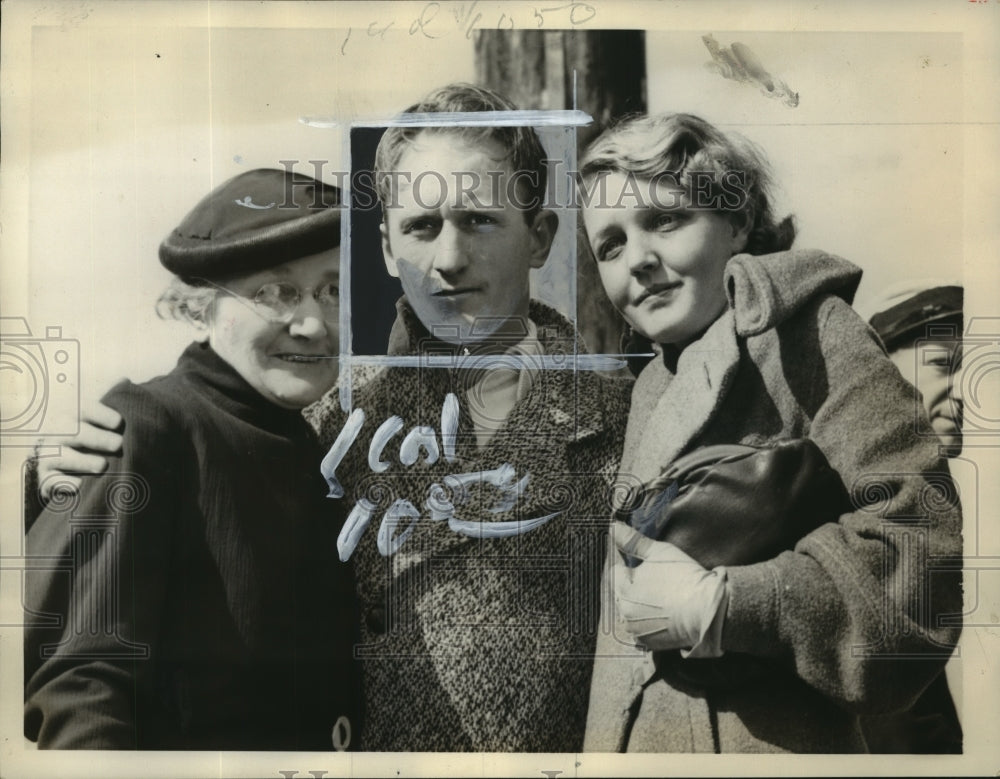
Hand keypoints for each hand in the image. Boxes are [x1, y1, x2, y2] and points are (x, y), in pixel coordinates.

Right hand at [38, 401, 123, 499]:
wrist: (60, 463)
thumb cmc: (88, 435)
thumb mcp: (95, 418)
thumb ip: (110, 400)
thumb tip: (124, 380)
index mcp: (72, 415)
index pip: (83, 409)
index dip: (101, 414)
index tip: (119, 422)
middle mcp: (57, 433)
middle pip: (73, 432)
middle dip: (96, 438)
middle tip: (118, 444)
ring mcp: (48, 456)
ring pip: (59, 457)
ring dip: (81, 461)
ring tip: (102, 466)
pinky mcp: (46, 479)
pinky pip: (51, 481)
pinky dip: (64, 483)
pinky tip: (80, 485)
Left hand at [612, 522, 728, 656]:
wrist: (709, 610)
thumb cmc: (684, 578)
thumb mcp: (658, 552)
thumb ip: (633, 541)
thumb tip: (614, 528)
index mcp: (622, 590)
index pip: (614, 570)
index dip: (626, 560)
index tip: (639, 558)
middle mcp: (624, 613)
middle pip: (621, 591)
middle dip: (632, 581)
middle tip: (655, 576)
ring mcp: (636, 630)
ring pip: (631, 609)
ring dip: (639, 601)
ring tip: (661, 594)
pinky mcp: (649, 643)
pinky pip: (642, 626)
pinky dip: (649, 618)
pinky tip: (664, 610)